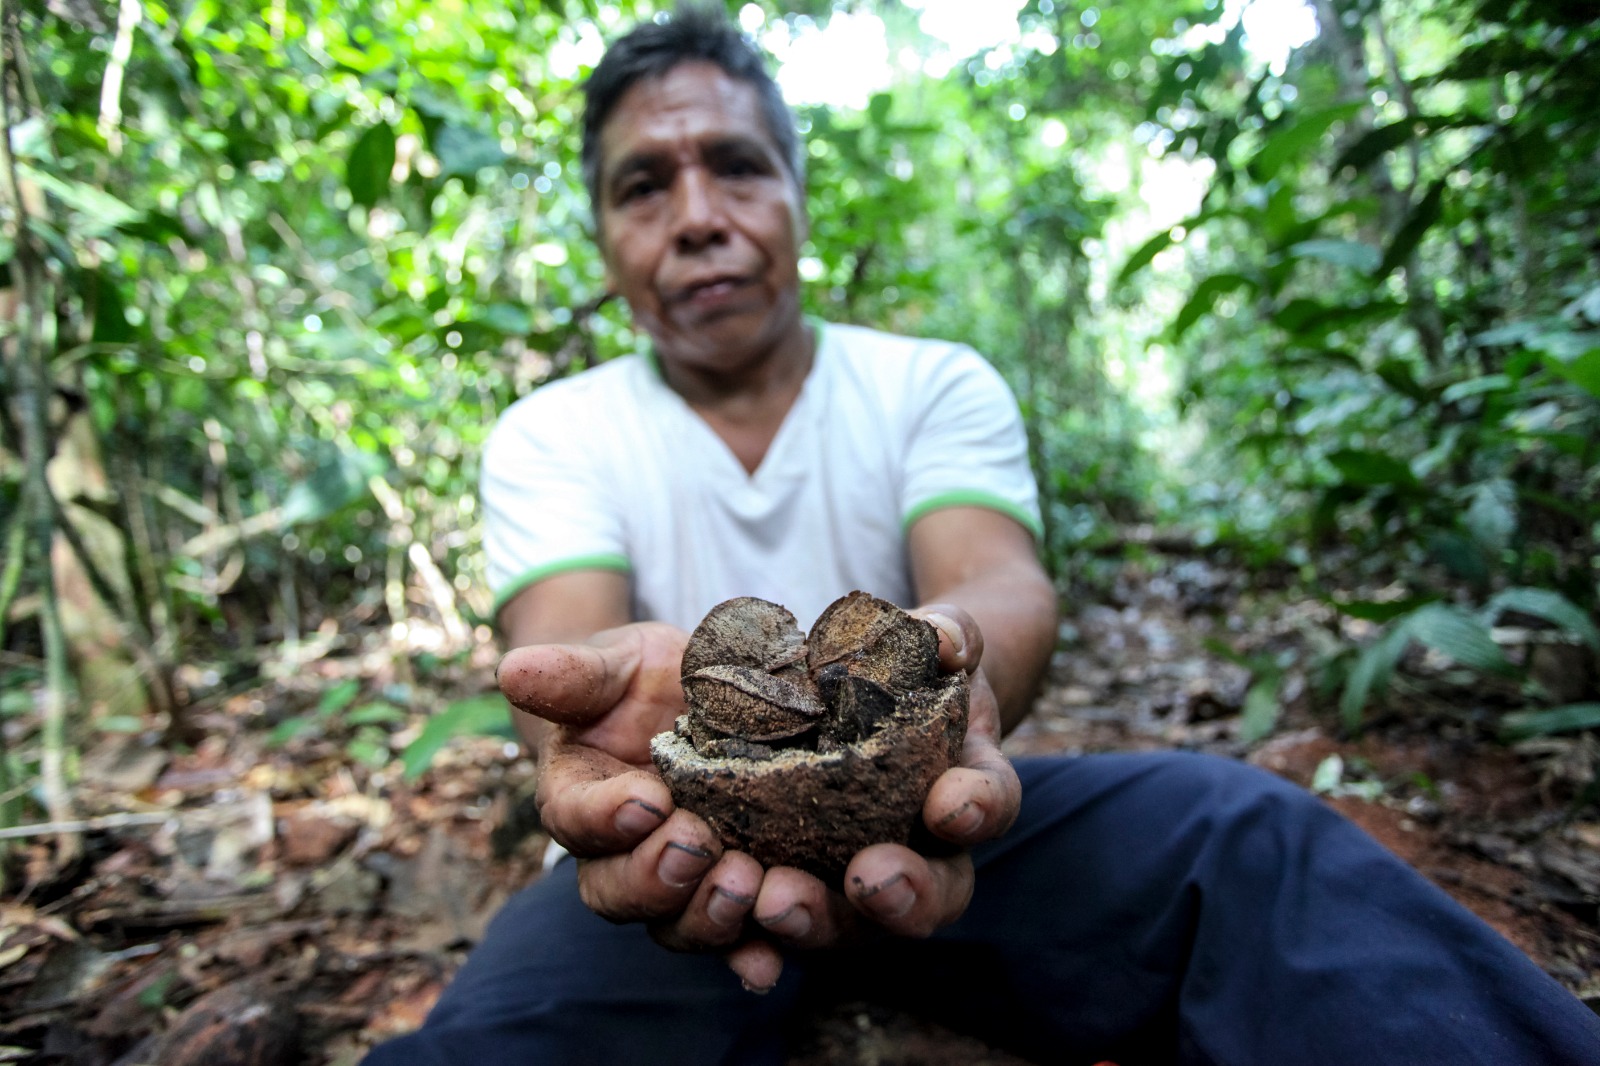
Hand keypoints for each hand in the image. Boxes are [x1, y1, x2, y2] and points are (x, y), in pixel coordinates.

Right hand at [498, 623, 763, 939]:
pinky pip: (733, 941)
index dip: (605, 817)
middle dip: (656, 876)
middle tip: (698, 845)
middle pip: (618, 891)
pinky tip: (769, 960)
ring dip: (705, 916)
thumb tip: (513, 667)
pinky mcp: (726, 895)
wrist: (702, 703)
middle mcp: (618, 854)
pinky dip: (749, 954)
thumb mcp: (616, 665)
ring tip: (743, 885)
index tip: (646, 800)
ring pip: (672, 925)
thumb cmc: (644, 681)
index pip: (575, 819)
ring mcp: (673, 882)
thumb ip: (573, 674)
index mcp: (578, 796)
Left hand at [724, 604, 1022, 991]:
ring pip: (853, 923)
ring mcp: (858, 881)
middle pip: (931, 897)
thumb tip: (944, 641)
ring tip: (776, 901)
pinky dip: (753, 928)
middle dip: (905, 896)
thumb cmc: (908, 666)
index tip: (949, 804)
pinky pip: (778, 918)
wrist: (861, 694)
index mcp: (967, 790)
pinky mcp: (794, 883)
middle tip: (870, 877)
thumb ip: (949, 633)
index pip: (989, 805)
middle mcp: (925, 854)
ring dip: (818, 919)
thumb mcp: (935, 639)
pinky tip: (726, 909)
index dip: (976, 807)